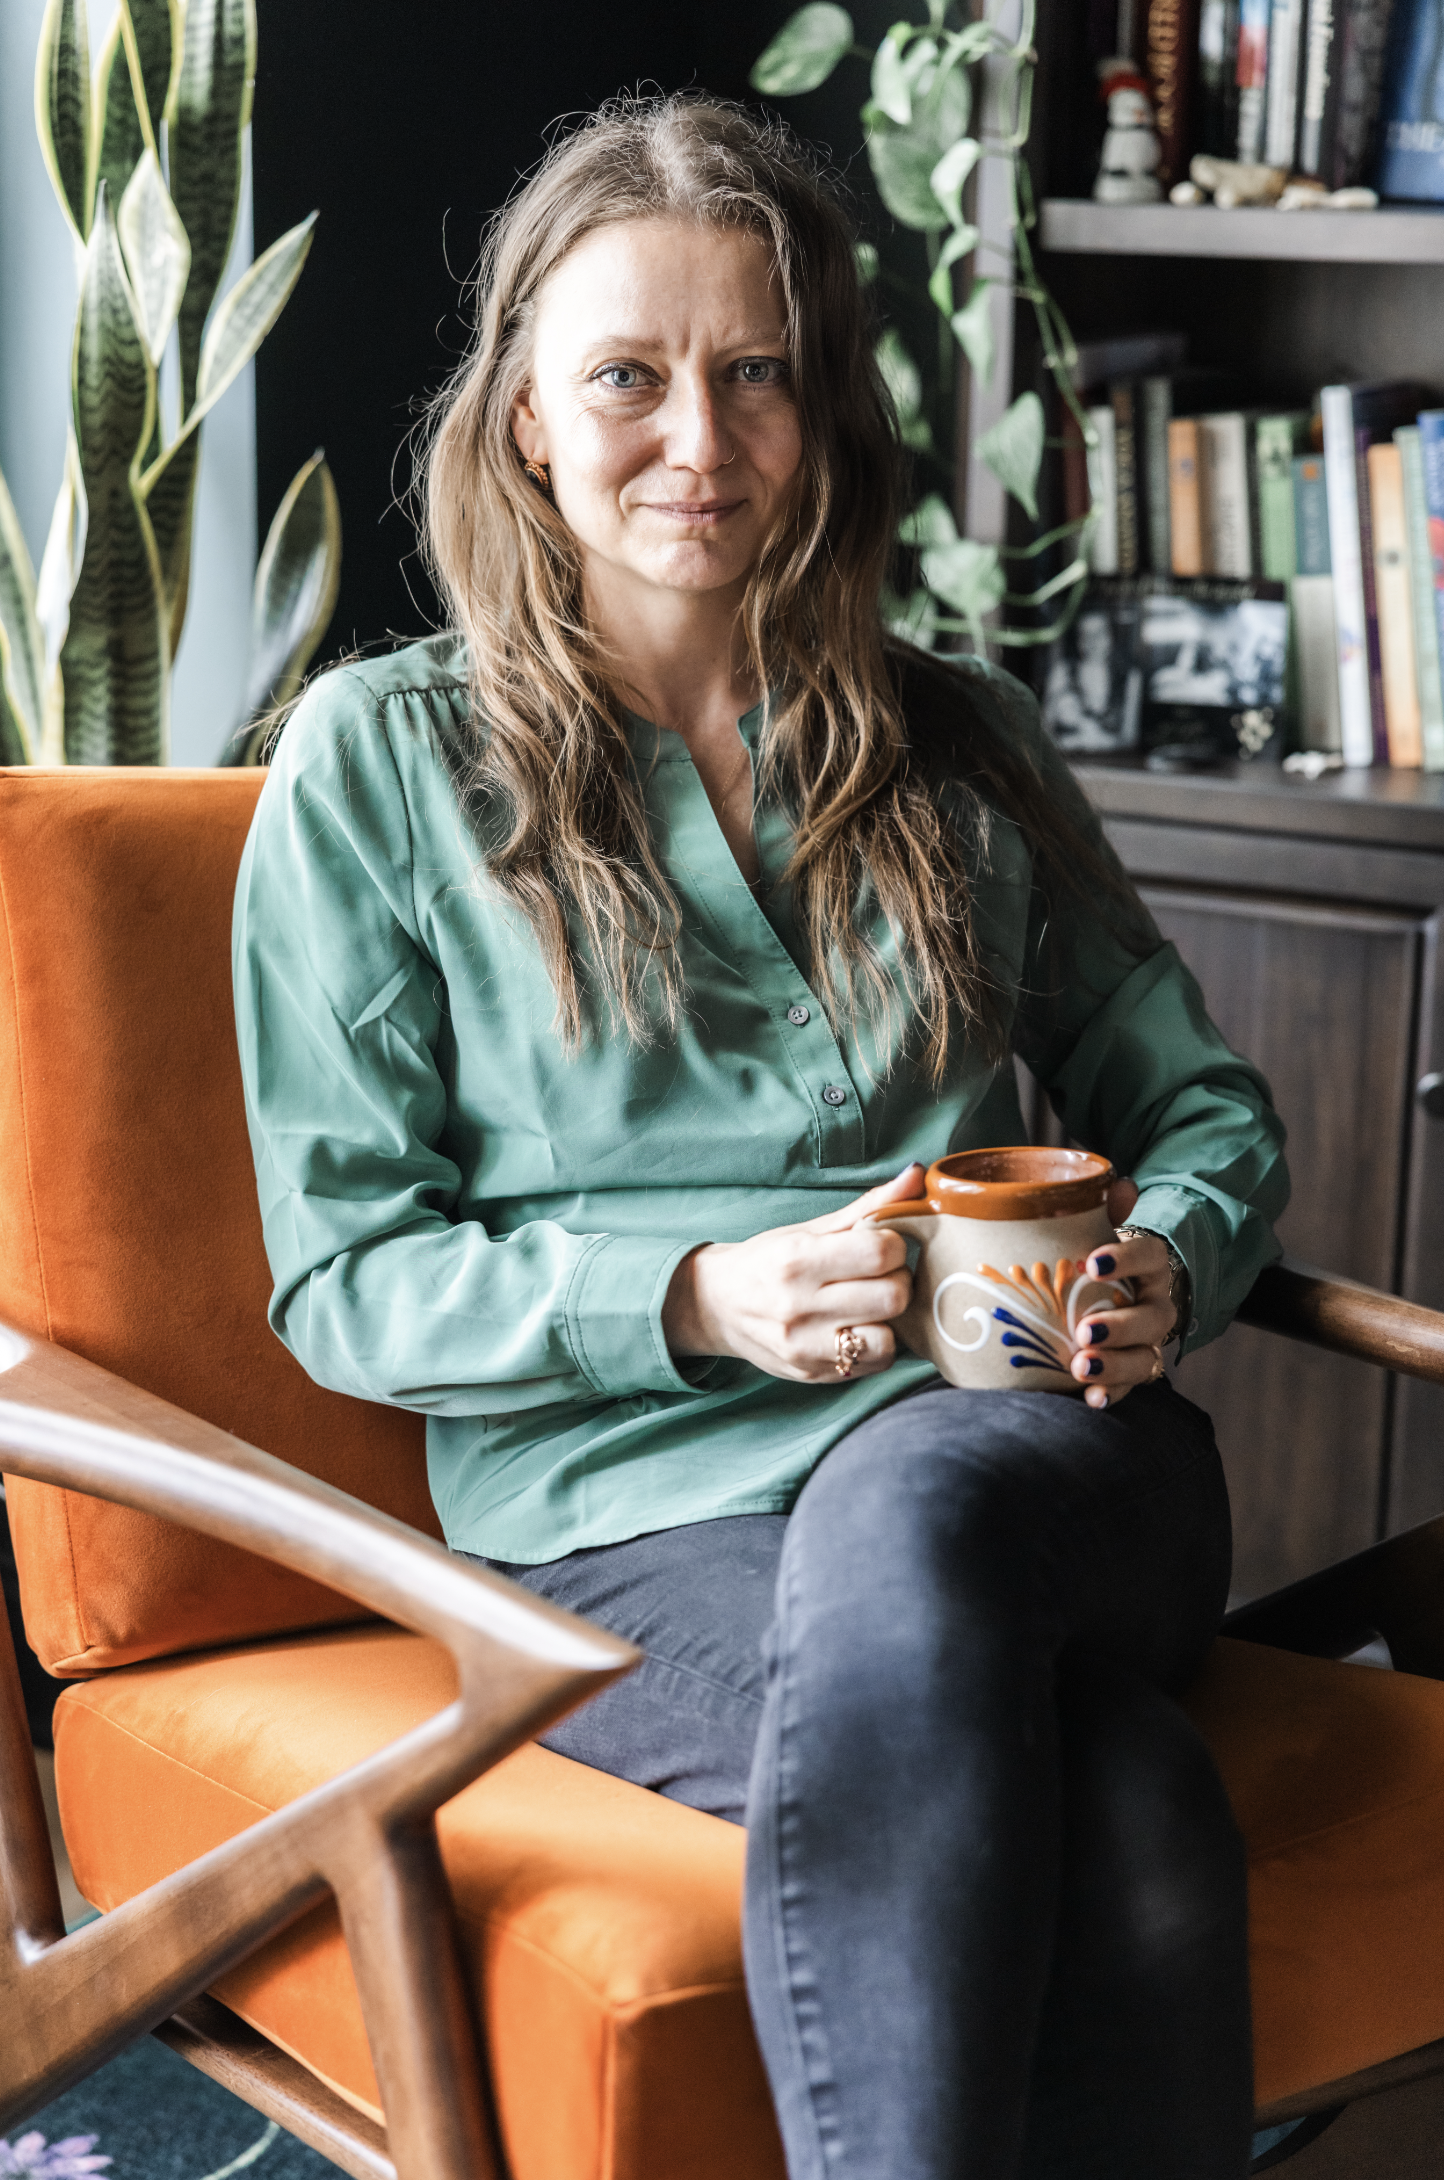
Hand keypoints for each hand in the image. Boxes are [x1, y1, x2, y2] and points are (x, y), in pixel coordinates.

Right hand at [662, 1163, 922, 1382]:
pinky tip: (861, 1328)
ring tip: (873, 1306)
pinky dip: (878, 1345)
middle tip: (883, 1275)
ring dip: (890, 1320)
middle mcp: (798, 1305)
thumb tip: (917, 1175)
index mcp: (797, 1258)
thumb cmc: (768, 1261)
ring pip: (887, 1338)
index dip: (894, 1245)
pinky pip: (874, 1364)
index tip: (883, 1245)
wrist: (717, 1306)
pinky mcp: (813, 1373)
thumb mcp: (811, 1228)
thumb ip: (869, 1206)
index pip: (880, 1252)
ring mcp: (805, 1346)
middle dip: (898, 1280)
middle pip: (892, 1296)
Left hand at [1070, 1176, 1175, 1410]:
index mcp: (1149, 1263)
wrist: (1118, 1291)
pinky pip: (1130, 1385)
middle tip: (1086, 1332)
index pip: (1148, 1254)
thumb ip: (1102, 1208)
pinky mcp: (1133, 1368)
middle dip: (1120, 1326)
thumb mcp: (1098, 1228)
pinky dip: (1113, 1392)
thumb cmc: (1098, 1257)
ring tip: (1082, 1367)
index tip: (1093, 1262)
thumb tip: (1116, 1185)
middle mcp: (1156, 1303)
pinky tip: (1091, 1399)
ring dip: (1116, 1364)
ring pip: (1144, 1355)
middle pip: (1150, 1316)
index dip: (1125, 1258)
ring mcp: (1147, 1340)